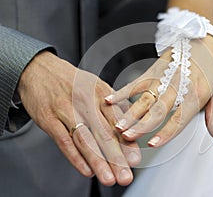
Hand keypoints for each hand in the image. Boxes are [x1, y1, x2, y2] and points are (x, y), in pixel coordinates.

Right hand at [18, 51, 140, 185]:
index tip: (136, 160)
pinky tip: (86, 170)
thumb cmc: (73, 82)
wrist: (41, 69)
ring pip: (85, 139)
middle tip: (125, 175)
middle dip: (116, 157)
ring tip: (108, 178)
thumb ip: (113, 109)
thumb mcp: (97, 88)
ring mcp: (66, 109)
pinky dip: (75, 157)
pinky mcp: (49, 118)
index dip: (127, 142)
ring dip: (98, 161)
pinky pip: (64, 141)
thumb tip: (130, 131)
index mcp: (102, 93)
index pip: (118, 121)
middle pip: (103, 133)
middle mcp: (86, 101)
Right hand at [105, 36, 212, 146]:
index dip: (166, 132)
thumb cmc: (211, 69)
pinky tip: (110, 100)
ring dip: (130, 113)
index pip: (179, 118)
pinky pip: (136, 83)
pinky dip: (122, 92)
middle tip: (128, 137)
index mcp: (196, 95)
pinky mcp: (153, 71)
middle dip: (142, 124)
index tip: (153, 143)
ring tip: (118, 125)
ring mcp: (164, 78)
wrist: (202, 41)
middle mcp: (178, 87)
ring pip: (145, 98)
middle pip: (158, 109)